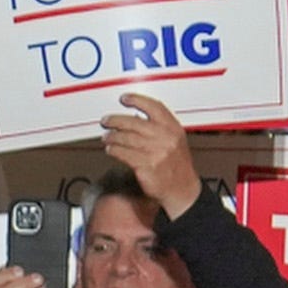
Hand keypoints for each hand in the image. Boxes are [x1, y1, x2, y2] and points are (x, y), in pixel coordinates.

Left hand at [99, 92, 201, 215]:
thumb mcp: (175, 140)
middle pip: (134, 122)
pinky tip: (110, 149)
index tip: (124, 98)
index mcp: (173, 128)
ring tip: (106, 137)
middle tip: (106, 120)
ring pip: (126, 138)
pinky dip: (114, 150)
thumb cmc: (176, 165)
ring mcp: (156, 152)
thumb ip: (159, 127)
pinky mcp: (146, 166)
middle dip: (116, 120)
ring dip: (112, 137)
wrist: (182, 189)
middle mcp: (165, 138)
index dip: (137, 100)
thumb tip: (134, 116)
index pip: (154, 107)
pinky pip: (124, 154)